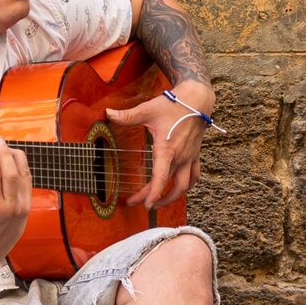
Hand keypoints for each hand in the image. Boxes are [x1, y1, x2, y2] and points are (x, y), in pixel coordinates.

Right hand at [0, 135, 33, 257]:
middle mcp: (11, 206)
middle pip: (12, 171)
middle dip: (5, 151)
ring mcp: (23, 207)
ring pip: (24, 174)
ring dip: (16, 157)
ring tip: (6, 148)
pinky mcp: (29, 207)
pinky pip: (28, 182)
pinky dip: (22, 169)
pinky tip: (15, 161)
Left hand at [106, 81, 214, 209]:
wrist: (198, 99)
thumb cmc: (174, 105)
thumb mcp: (148, 110)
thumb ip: (127, 116)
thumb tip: (107, 114)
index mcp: (168, 149)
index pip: (161, 178)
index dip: (153, 194)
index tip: (145, 205)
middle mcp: (181, 156)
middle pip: (170, 186)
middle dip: (155, 199)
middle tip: (138, 204)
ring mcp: (190, 157)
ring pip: (185, 185)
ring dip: (173, 197)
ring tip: (158, 204)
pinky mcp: (195, 155)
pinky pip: (194, 176)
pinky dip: (186, 186)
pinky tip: (177, 190)